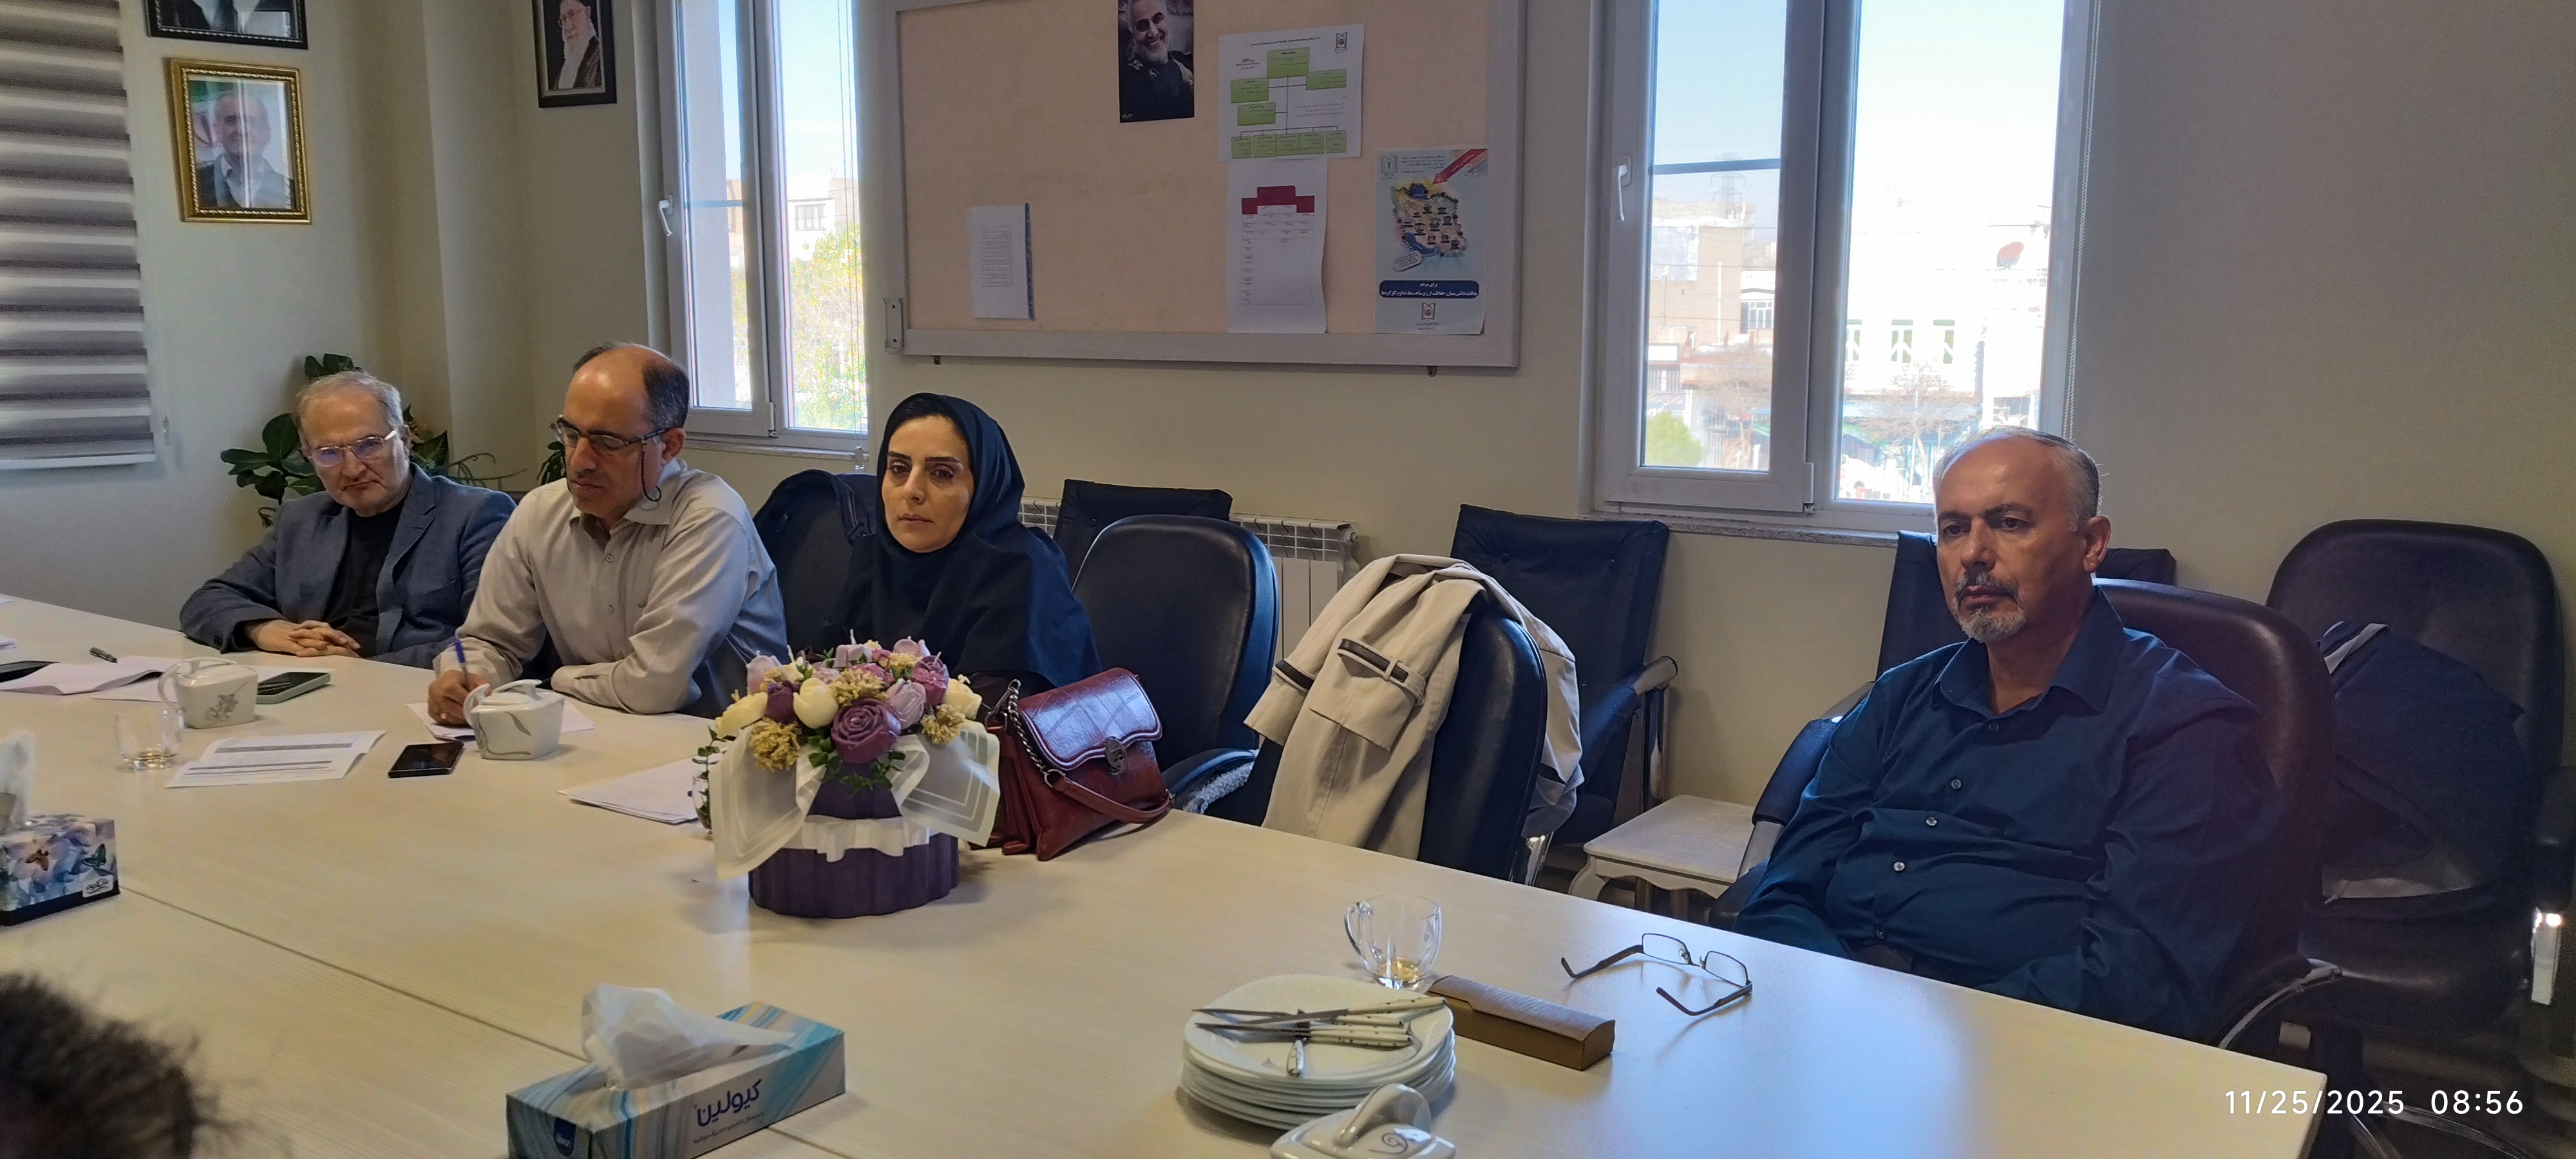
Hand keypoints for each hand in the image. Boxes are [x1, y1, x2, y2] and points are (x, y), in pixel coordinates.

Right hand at [247, 619, 362, 657]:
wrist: (260, 628)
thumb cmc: (283, 634)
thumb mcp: (303, 636)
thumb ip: (316, 640)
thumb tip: (333, 647)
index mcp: (310, 629)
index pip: (331, 632)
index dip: (343, 638)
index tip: (356, 646)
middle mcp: (305, 631)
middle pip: (324, 632)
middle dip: (338, 638)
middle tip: (350, 645)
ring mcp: (295, 636)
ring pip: (311, 637)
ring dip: (324, 641)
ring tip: (335, 646)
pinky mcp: (283, 642)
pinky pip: (295, 645)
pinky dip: (304, 648)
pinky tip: (312, 652)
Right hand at [427, 668, 489, 725]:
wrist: (446, 681)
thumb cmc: (462, 680)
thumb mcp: (473, 679)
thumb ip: (481, 686)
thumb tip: (488, 697)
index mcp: (448, 681)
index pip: (458, 695)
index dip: (469, 703)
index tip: (478, 708)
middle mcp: (436, 691)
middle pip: (451, 708)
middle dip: (465, 713)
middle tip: (474, 716)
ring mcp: (431, 702)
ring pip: (447, 716)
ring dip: (459, 719)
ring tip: (468, 717)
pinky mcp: (430, 711)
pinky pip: (442, 721)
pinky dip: (452, 721)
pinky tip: (459, 718)